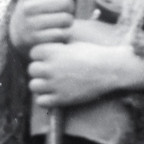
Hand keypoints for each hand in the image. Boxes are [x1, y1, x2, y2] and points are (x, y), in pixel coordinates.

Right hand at [8, 0, 79, 52]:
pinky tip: (56, 33)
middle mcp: (28, 6)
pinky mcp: (36, 40)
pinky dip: (63, 34)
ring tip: (59, 23)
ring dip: (67, 22)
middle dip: (69, 8)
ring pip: (66, 19)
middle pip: (66, 2)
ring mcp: (31, 24)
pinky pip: (62, 34)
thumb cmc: (39, 10)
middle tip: (62, 12)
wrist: (18, 34)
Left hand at [28, 40, 143, 107]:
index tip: (49, 57)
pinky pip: (41, 101)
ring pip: (33, 85)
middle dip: (39, 70)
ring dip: (40, 84)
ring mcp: (55, 84)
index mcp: (54, 52)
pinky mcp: (62, 98)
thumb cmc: (95, 55)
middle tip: (50, 71)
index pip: (33, 52)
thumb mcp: (74, 44)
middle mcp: (51, 68)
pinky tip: (53, 94)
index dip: (40, 55)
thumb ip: (58, 46)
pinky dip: (45, 98)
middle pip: (32, 69)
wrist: (111, 70)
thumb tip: (49, 42)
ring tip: (50, 83)